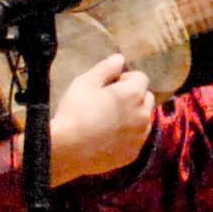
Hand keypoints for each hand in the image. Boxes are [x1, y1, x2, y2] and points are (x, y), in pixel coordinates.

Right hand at [46, 54, 156, 183]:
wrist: (66, 149)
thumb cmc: (74, 111)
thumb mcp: (85, 83)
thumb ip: (106, 68)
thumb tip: (119, 58)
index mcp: (134, 94)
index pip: (140, 77)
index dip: (124, 79)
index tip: (108, 86)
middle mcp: (143, 115)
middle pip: (146, 98)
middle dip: (132, 97)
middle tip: (107, 102)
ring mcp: (140, 136)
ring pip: (143, 120)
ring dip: (132, 116)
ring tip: (106, 120)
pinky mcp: (133, 153)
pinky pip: (135, 140)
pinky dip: (126, 136)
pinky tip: (105, 137)